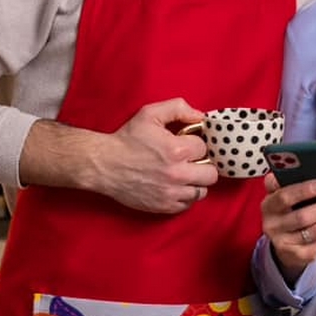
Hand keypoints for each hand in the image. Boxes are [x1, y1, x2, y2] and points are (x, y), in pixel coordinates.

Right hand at [22, 98, 218, 214]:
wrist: (104, 164)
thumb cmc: (127, 138)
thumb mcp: (150, 113)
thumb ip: (178, 108)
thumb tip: (200, 116)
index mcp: (177, 150)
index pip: (204, 148)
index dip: (195, 144)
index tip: (185, 144)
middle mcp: (177, 174)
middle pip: (211, 174)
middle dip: (203, 165)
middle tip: (190, 161)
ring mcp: (171, 193)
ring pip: (202, 191)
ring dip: (195, 182)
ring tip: (183, 174)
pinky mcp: (163, 206)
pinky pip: (188, 204)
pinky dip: (185, 196)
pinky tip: (175, 186)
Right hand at [261, 172, 315, 285]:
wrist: (284, 243)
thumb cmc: (289, 211)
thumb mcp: (285, 196)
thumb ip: (290, 182)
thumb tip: (307, 169)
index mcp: (268, 204)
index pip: (283, 196)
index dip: (302, 190)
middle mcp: (272, 224)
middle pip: (302, 217)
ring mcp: (282, 242)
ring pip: (313, 231)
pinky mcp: (294, 255)